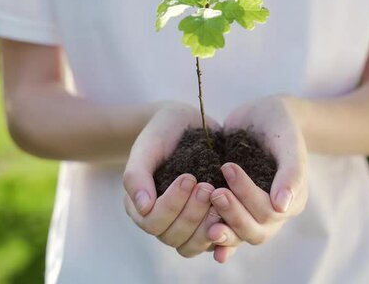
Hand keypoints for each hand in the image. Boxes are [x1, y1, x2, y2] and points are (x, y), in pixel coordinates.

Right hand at [123, 101, 223, 256]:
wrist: (187, 122)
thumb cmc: (163, 131)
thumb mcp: (148, 146)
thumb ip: (137, 174)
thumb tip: (143, 206)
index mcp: (141, 206)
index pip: (153, 222)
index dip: (171, 205)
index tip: (188, 177)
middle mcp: (162, 221)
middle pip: (173, 237)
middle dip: (191, 213)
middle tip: (206, 186)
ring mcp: (185, 225)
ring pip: (193, 245)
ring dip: (207, 223)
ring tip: (218, 193)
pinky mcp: (208, 222)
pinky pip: (215, 240)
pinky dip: (224, 230)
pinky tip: (231, 209)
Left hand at [209, 95, 307, 261]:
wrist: (263, 116)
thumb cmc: (279, 124)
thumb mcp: (288, 141)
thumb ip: (291, 172)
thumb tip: (282, 207)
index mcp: (293, 200)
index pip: (270, 211)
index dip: (247, 194)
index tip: (227, 167)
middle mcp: (276, 213)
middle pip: (255, 230)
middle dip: (233, 214)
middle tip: (214, 192)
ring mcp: (255, 213)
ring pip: (240, 235)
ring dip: (222, 228)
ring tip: (201, 214)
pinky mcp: (237, 210)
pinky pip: (228, 230)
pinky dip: (217, 236)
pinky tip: (202, 235)